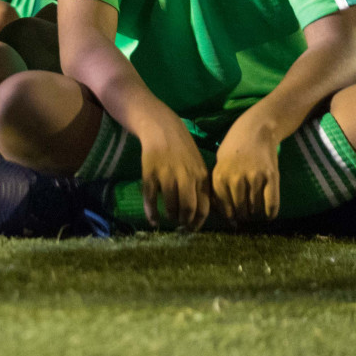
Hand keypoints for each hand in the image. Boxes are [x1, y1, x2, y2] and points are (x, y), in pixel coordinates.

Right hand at [137, 114, 210, 229]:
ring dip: (170, 216)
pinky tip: (153, 220)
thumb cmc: (182, 148)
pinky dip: (151, 212)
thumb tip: (204, 210)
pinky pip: (151, 198)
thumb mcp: (198, 165)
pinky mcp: (150, 172)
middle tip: (181, 226)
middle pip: (188, 208)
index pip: (204, 206)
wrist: (161, 127)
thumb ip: (201, 185)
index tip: (193, 228)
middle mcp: (185, 176)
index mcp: (200, 176)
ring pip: (170, 204)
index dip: (198, 222)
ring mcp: (167, 174)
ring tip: (169, 218)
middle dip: (185, 222)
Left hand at [211, 113, 280, 223]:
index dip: (230, 216)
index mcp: (219, 176)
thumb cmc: (234, 148)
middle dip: (243, 216)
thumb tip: (227, 217)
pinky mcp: (271, 176)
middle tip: (247, 212)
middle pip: (240, 211)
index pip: (223, 208)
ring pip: (255, 210)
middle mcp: (235, 178)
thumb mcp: (219, 165)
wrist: (256, 129)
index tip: (234, 215)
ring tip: (256, 208)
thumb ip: (219, 188)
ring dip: (256, 214)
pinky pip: (271, 205)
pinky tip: (268, 213)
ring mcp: (254, 177)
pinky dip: (270, 214)